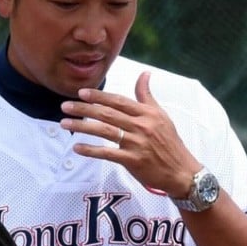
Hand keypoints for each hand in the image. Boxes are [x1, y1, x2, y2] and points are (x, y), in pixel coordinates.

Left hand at [60, 71, 200, 195]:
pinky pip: (107, 153)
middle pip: (107, 114)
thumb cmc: (170, 143)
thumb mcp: (161, 116)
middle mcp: (141, 126)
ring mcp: (136, 143)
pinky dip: (91, 150)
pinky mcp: (133, 160)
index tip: (81, 92)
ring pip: (104, 131)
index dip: (99, 96)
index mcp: (146, 113)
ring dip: (82, 126)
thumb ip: (147, 96)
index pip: (118, 101)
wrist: (181, 171)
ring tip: (65, 124)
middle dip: (84, 109)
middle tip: (65, 106)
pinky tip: (77, 147)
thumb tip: (145, 74)